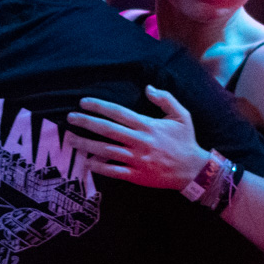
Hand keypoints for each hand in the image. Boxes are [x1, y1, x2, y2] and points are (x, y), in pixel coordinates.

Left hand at [65, 86, 210, 189]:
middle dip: (86, 123)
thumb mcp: (181, 115)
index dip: (99, 106)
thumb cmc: (185, 141)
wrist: (193, 170)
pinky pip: (114, 171)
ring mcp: (137, 160)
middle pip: (107, 130)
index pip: (118, 113)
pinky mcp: (136, 176)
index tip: (83, 103)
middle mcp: (139, 141)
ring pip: (106, 151)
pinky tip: (87, 163)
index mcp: (147, 125)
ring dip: (87, 145)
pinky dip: (100, 167)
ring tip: (72, 140)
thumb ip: (165, 99)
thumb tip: (148, 88)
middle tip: (70, 118)